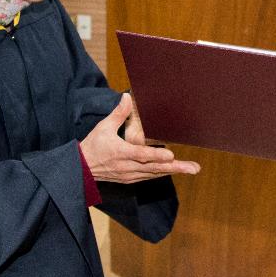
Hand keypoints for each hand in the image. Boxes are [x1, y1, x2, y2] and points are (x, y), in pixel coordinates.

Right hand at [80, 94, 199, 182]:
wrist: (81, 169)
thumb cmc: (93, 146)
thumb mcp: (103, 127)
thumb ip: (118, 114)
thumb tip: (127, 97)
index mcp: (120, 153)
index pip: (141, 155)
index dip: (156, 155)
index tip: (171, 155)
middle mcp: (127, 167)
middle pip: (154, 167)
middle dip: (176, 167)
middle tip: (194, 168)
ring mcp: (130, 175)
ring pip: (155, 173)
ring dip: (173, 171)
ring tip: (191, 168)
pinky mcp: (130, 179)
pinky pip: (149, 176)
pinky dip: (162, 172)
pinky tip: (175, 170)